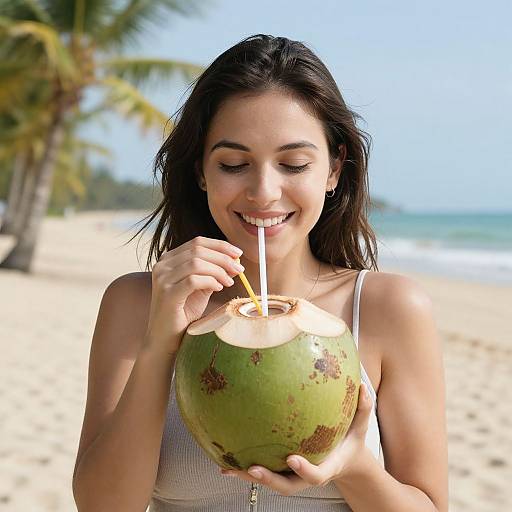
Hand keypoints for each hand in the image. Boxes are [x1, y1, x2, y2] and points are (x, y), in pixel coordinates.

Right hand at [144, 236, 243, 354]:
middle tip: (239, 269)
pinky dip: (210, 282)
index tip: (238, 253)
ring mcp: (162, 278)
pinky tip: (219, 288)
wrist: (165, 338)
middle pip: (198, 250)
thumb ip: (214, 273)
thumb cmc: (183, 313)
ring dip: (219, 271)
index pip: (197, 242)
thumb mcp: (201, 288)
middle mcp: (162, 265)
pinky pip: (193, 280)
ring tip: (229, 282)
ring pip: (196, 263)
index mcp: (169, 259)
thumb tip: (235, 261)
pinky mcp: (167, 293)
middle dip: (223, 258)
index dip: (220, 246)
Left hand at [220, 383, 372, 495]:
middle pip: (286, 485)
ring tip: (228, 467)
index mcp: (327, 467)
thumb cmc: (351, 441)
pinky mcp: (282, 470)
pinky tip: (225, 458)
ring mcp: (293, 476)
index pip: (316, 475)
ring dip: (248, 476)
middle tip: (252, 468)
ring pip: (270, 481)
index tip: (292, 458)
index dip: (304, 470)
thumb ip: (363, 409)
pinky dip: (245, 467)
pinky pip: (264, 470)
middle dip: (268, 479)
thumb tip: (363, 386)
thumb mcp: (361, 427)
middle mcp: (306, 475)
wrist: (345, 462)